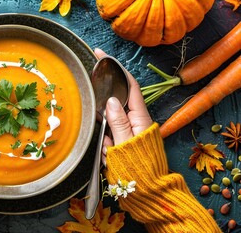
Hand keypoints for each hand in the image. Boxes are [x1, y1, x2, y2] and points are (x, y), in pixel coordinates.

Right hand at [94, 49, 152, 164]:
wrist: (148, 193)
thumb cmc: (139, 169)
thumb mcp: (125, 145)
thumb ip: (117, 122)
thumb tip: (110, 100)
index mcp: (140, 118)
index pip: (128, 85)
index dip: (116, 68)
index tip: (100, 54)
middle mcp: (135, 121)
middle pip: (113, 107)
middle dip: (104, 120)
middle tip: (108, 140)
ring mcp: (127, 133)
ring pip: (107, 125)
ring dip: (106, 141)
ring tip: (112, 155)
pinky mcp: (121, 143)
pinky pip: (107, 140)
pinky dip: (106, 148)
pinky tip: (112, 159)